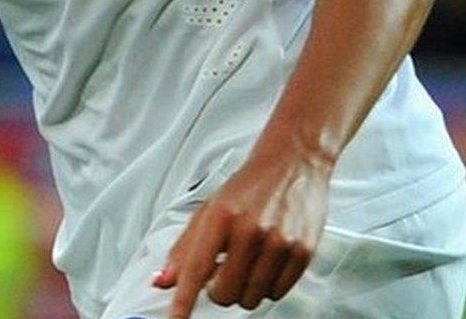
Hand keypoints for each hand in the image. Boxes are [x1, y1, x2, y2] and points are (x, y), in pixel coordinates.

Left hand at [154, 147, 330, 315]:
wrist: (292, 163)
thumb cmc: (247, 188)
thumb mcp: (208, 211)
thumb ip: (183, 249)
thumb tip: (162, 282)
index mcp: (220, 217)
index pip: (196, 269)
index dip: (183, 301)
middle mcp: (249, 230)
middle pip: (224, 294)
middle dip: (218, 290)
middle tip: (224, 270)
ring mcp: (279, 242)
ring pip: (251, 298)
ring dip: (244, 289)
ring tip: (248, 262)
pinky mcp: (303, 251)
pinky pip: (278, 293)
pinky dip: (268, 286)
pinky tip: (268, 262)